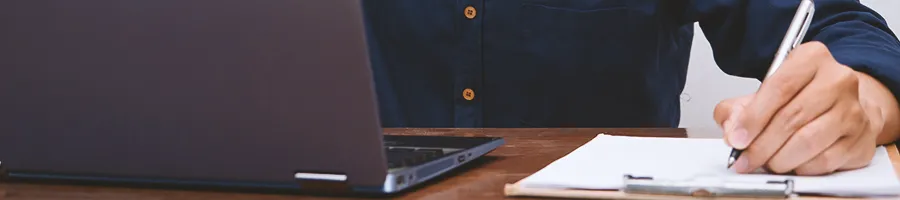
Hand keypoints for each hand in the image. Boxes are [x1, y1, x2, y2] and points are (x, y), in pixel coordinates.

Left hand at [714, 41, 883, 174]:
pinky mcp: (861, 138)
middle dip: (761, 145)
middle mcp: (838, 79)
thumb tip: (731, 130)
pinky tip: (791, 164)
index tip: (737, 139)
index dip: (753, 118)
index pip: (779, 87)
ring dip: (779, 159)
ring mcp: (854, 110)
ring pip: (808, 142)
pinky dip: (800, 168)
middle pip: (792, 118)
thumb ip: (737, 109)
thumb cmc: (800, 98)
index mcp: (812, 58)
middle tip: (745, 159)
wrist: (842, 107)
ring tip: (766, 163)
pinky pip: (824, 161)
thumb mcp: (764, 93)